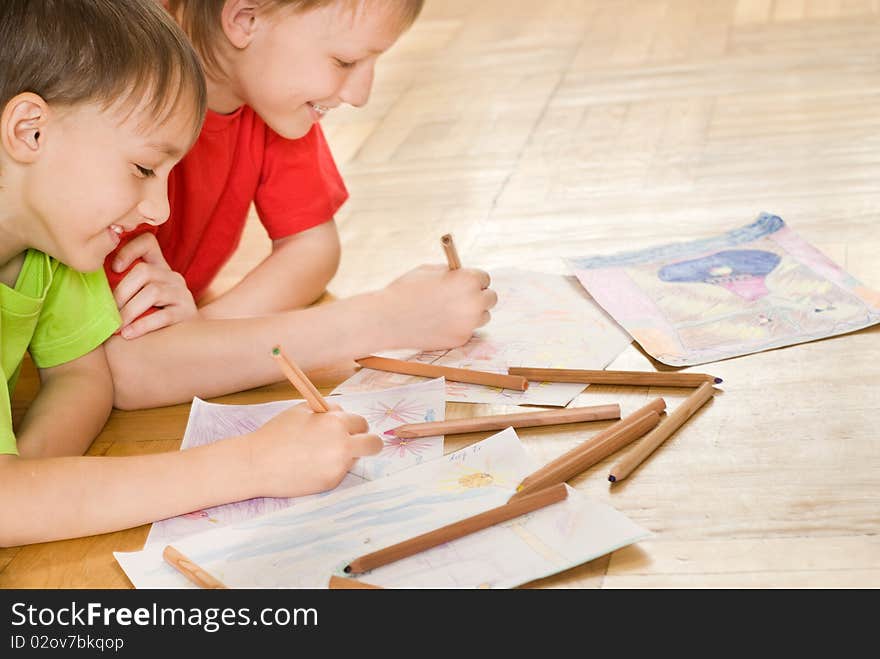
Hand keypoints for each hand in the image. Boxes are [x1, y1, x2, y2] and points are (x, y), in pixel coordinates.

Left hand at [111, 233, 197, 338]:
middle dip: (121, 292)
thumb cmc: (147, 318)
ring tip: (117, 327)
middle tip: (108, 311)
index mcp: (159, 267)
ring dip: (129, 311)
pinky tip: (128, 334)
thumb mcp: (136, 296)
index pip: (147, 242)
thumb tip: (88, 282)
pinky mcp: (187, 313)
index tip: (114, 268)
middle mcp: (173, 277)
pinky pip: (163, 316)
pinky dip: (142, 325)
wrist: (181, 340)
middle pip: (144, 271)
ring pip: (153, 292)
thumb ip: (121, 286)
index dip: (129, 249)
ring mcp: (182, 294)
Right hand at [248, 402, 382, 496]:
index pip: (362, 423)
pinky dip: (330, 470)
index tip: (348, 430)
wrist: (256, 463)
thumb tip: (342, 414)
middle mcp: (342, 445)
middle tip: (353, 445)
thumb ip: (327, 411)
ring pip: (356, 459)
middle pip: (374, 444)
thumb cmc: (277, 433)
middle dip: (368, 443)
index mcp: (336, 423)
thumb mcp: (302, 410)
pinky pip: (340, 473)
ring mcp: (338, 466)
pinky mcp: (331, 483)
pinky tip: (310, 467)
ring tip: (318, 455)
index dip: (354, 426)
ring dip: (346, 456)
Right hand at [379, 264, 497, 349]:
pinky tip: (440, 324)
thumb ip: (451, 273)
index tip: (468, 283)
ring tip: (453, 311)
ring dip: (473, 313)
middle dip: (480, 296)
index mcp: (468, 280)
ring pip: (483, 317)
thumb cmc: (405, 290)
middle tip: (467, 297)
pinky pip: (467, 331)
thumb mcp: (429, 270)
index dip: (474, 280)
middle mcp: (474, 302)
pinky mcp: (460, 339)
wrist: (388, 319)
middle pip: (491, 298)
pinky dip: (458, 327)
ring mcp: (468, 323)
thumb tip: (462, 276)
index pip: (485, 278)